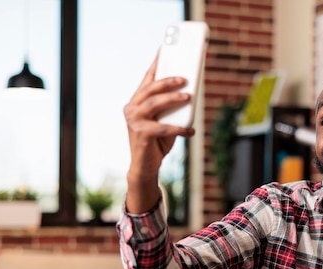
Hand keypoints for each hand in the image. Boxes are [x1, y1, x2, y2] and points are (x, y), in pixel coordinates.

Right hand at [123, 52, 195, 212]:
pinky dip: (179, 128)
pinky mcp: (141, 135)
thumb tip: (191, 93)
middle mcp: (132, 108)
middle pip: (150, 89)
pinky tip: (190, 130)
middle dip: (168, 81)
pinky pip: (162, 128)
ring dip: (172, 98)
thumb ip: (172, 107)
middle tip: (185, 78)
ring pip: (154, 103)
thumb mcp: (165, 120)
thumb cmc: (157, 141)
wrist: (146, 166)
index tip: (165, 49)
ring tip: (188, 97)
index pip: (148, 79)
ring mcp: (134, 121)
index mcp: (137, 101)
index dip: (156, 64)